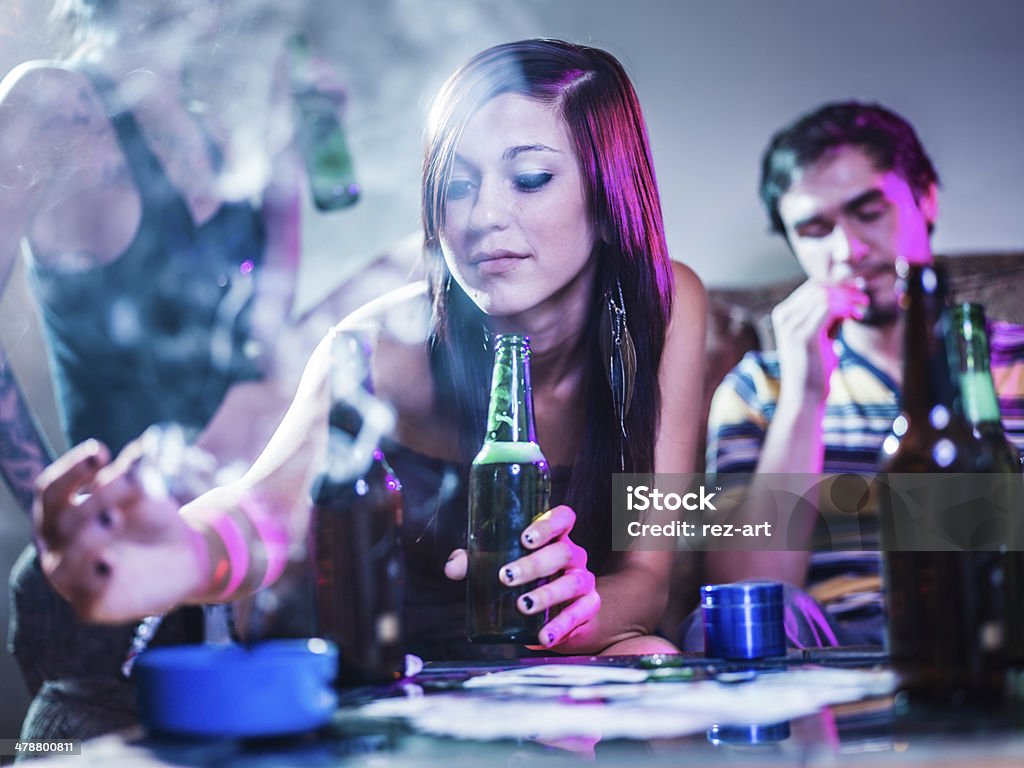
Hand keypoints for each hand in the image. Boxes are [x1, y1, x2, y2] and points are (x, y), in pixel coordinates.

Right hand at [33, 439, 206, 622]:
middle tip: (126, 483)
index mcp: (61, 514)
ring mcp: (70, 577)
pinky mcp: (91, 605)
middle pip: (61, 520)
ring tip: (114, 517)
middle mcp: (57, 546)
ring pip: (62, 561)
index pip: (50, 490)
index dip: (71, 470)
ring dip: (86, 539)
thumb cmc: (152, 520)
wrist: (184, 558)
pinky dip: (95, 579)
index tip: (101, 452)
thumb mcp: (146, 493)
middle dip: (93, 499)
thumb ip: (136, 473)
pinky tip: (111, 563)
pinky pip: (85, 595)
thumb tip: (140, 448)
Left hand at [445, 505, 599, 648]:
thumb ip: (475, 562)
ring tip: (522, 605)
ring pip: (572, 582)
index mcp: (554, 538)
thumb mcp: (501, 567)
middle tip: (506, 576)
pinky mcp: (588, 607)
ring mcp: (583, 581)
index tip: (525, 538)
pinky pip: (580, 613)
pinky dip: (561, 626)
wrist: (560, 616)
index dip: (548, 523)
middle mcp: (572, 556)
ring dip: (547, 594)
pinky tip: (543, 636)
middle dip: (534, 564)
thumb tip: (453, 567)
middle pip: (563, 552)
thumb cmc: (528, 582)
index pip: (562, 518)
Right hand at [771, 279, 866, 403]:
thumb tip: (846, 295)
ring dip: (848, 299)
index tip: (858, 293)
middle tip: (863, 300)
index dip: (838, 285)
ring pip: (825, 294)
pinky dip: (846, 308)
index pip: (813, 286)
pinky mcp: (803, 334)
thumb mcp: (820, 335)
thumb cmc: (814, 367)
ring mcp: (791, 324)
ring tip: (861, 310)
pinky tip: (856, 316)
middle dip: (845, 289)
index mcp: (784, 313)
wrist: (804, 395)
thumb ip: (828, 316)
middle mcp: (783, 315)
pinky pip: (828, 307)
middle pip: (819, 286)